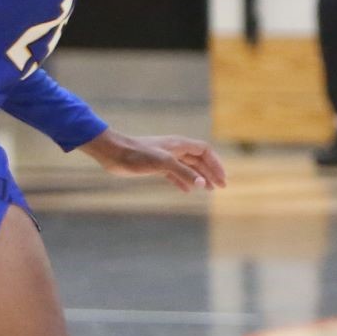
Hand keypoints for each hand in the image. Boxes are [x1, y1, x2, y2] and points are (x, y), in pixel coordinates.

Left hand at [80, 130, 227, 191]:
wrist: (114, 153)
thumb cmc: (137, 155)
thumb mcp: (163, 163)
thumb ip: (184, 173)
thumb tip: (203, 184)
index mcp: (179, 144)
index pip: (205, 151)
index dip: (215, 164)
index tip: (222, 179)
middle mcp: (175, 149)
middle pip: (199, 160)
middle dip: (211, 172)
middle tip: (221, 187)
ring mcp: (165, 158)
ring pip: (188, 167)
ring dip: (200, 177)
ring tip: (209, 189)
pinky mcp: (155, 166)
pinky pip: (175, 174)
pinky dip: (183, 181)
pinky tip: (187, 190)